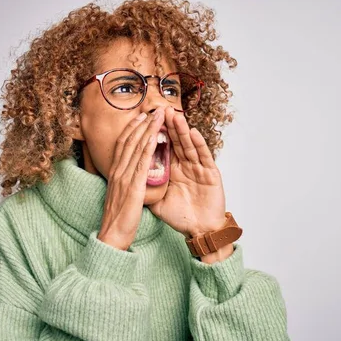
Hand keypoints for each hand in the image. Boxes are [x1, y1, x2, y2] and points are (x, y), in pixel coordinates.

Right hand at [97, 108, 164, 249]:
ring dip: (148, 129)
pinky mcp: (132, 186)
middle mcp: (118, 171)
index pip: (123, 144)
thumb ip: (126, 182)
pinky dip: (148, 146)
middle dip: (142, 123)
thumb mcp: (121, 195)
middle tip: (153, 109)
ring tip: (158, 116)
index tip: (141, 116)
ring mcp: (124, 177)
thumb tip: (132, 176)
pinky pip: (141, 162)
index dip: (132, 128)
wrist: (112, 235)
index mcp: (115, 172)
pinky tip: (156, 136)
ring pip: (136, 147)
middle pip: (130, 140)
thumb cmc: (118, 218)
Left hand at [148, 107, 226, 237]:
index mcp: (173, 169)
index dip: (156, 133)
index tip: (147, 119)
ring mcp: (199, 168)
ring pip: (189, 145)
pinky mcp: (212, 174)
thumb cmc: (181, 217)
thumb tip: (128, 182)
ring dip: (183, 130)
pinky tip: (193, 133)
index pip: (164, 147)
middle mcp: (186, 165)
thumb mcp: (158, 202)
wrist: (200, 230)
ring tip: (175, 115)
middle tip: (161, 109)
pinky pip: (204, 157)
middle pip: (176, 141)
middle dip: (169, 125)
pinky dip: (199, 145)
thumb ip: (146, 190)